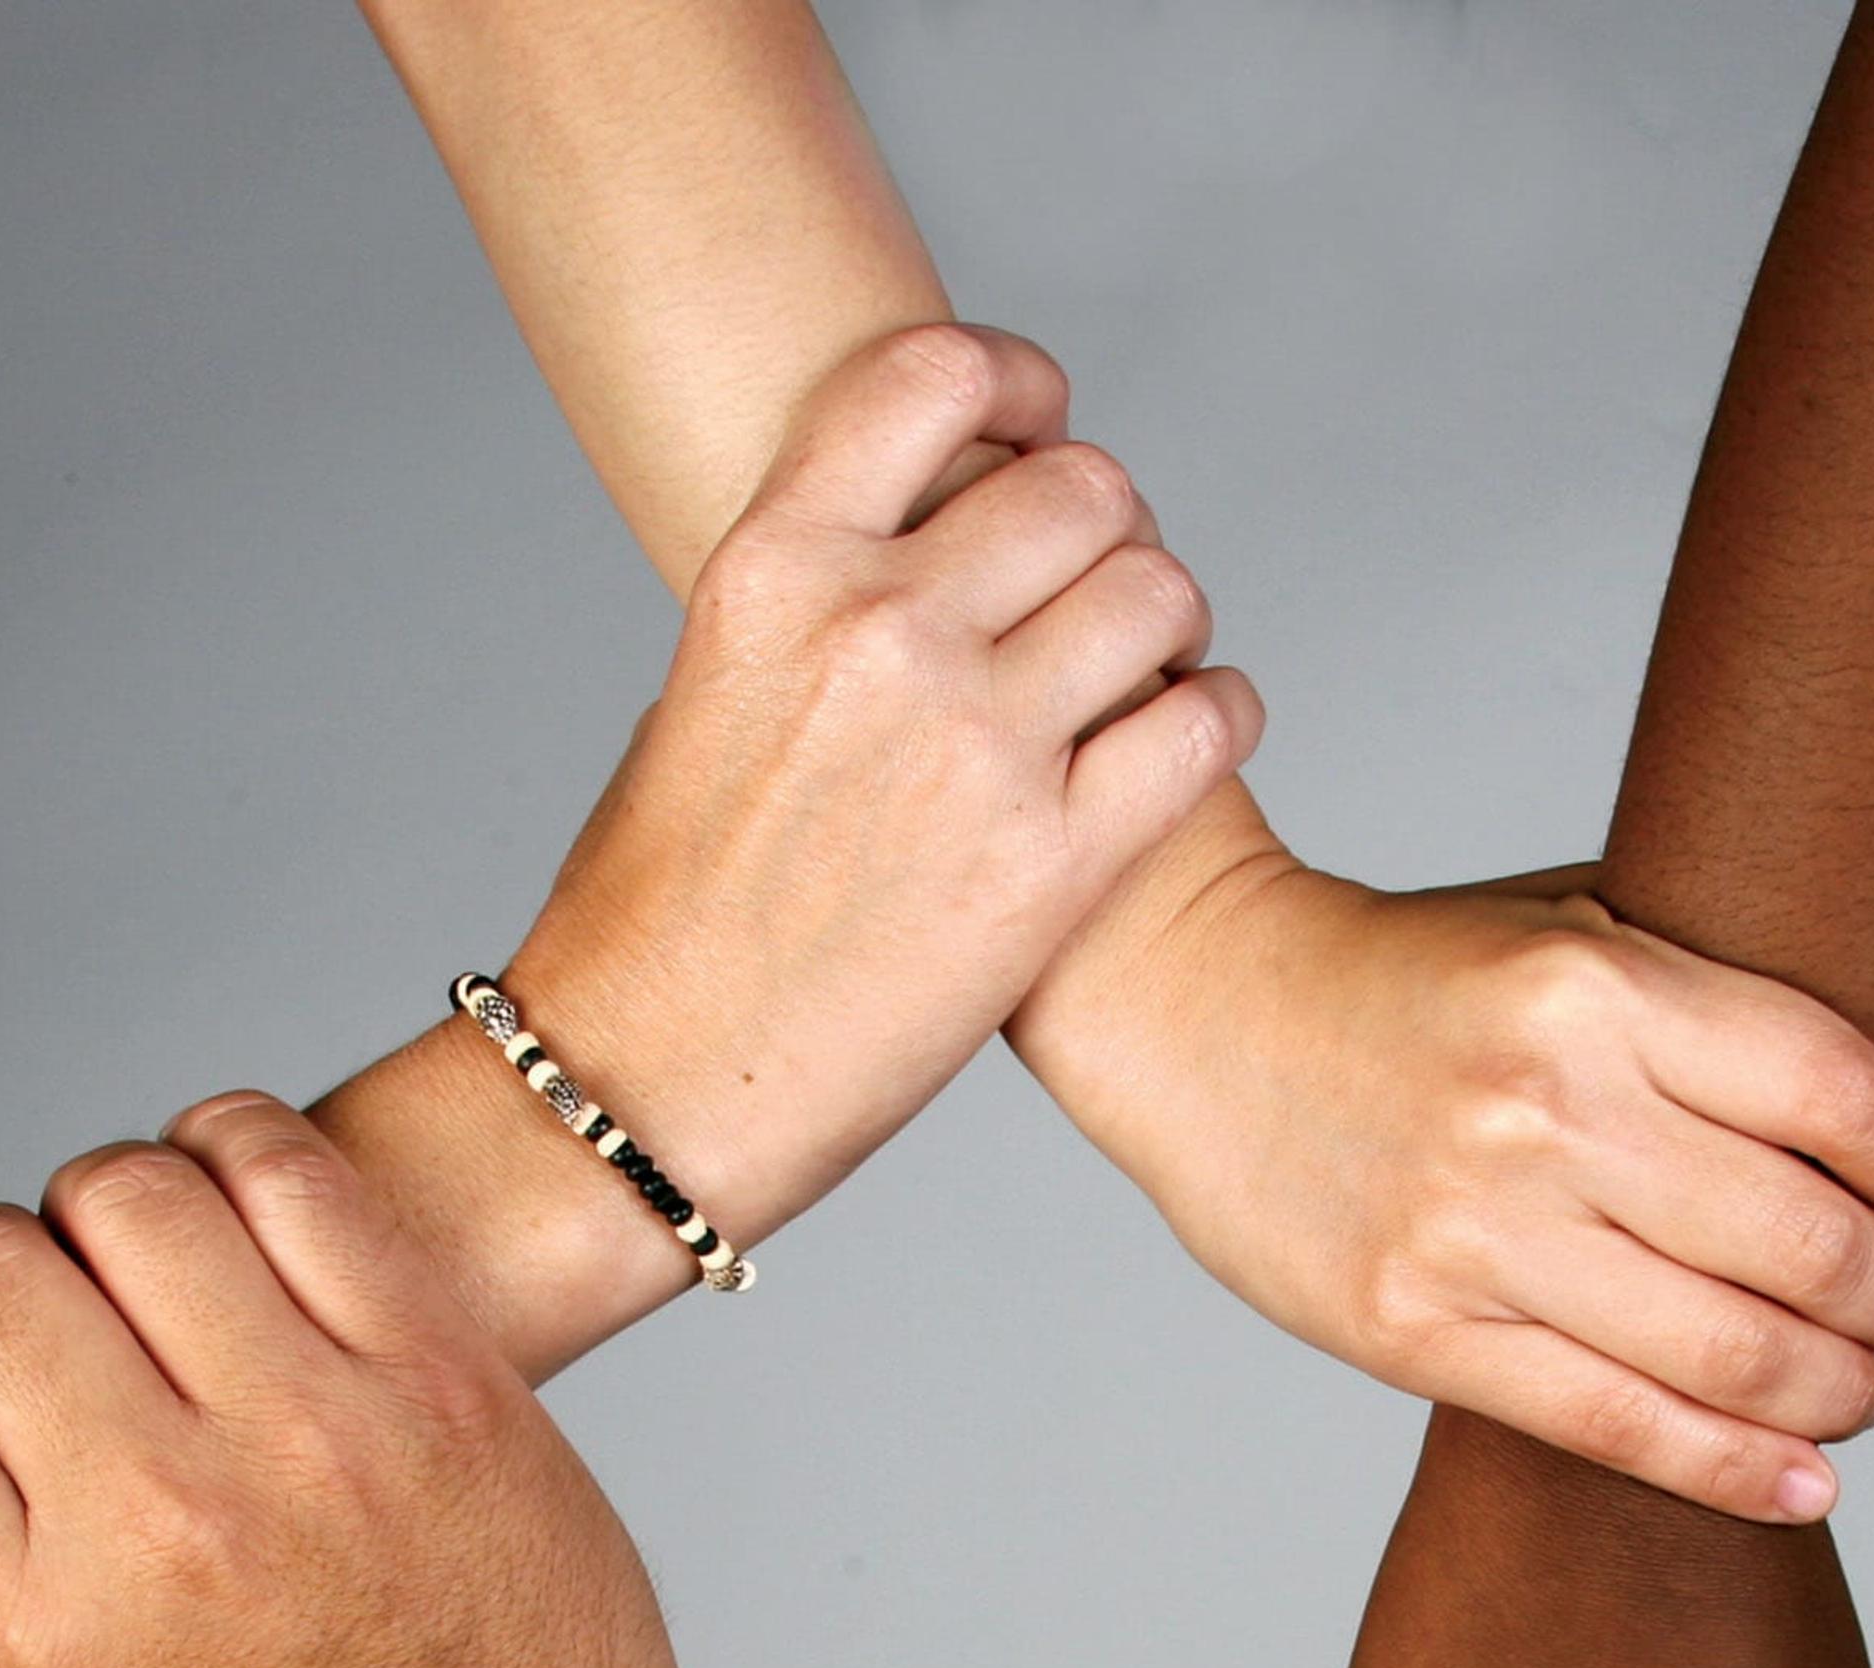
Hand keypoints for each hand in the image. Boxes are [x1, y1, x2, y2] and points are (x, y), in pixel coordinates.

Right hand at [0, 1095, 761, 1667]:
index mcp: (36, 1640)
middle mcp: (163, 1523)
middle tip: (44, 1332)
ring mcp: (314, 1436)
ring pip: (129, 1190)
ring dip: (113, 1212)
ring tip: (149, 1274)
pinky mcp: (443, 1374)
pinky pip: (295, 1171)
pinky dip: (244, 1156)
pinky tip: (245, 1213)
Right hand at [481, 320, 1264, 1274]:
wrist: (654, 1083)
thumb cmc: (659, 912)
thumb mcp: (702, 693)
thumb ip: (810, 603)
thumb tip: (907, 551)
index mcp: (775, 568)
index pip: (934, 378)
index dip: (1016, 378)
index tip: (1043, 413)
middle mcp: (879, 632)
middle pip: (1079, 484)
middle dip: (1107, 526)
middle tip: (1097, 584)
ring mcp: (974, 745)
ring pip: (1159, 589)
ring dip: (1169, 619)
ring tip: (1146, 667)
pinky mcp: (1052, 865)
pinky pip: (1202, 723)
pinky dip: (1220, 714)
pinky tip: (1195, 733)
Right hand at [1007, 832, 1873, 1517]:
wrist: (1198, 1010)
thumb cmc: (1405, 977)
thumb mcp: (1565, 932)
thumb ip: (1702, 1015)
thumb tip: (1873, 1131)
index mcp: (1599, 989)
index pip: (1840, 1097)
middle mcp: (1546, 1108)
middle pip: (1804, 1242)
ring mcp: (1475, 1229)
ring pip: (1726, 1352)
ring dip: (1836, 1389)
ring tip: (1860, 1392)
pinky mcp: (1414, 1328)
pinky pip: (1614, 1425)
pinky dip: (1734, 1469)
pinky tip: (1802, 1483)